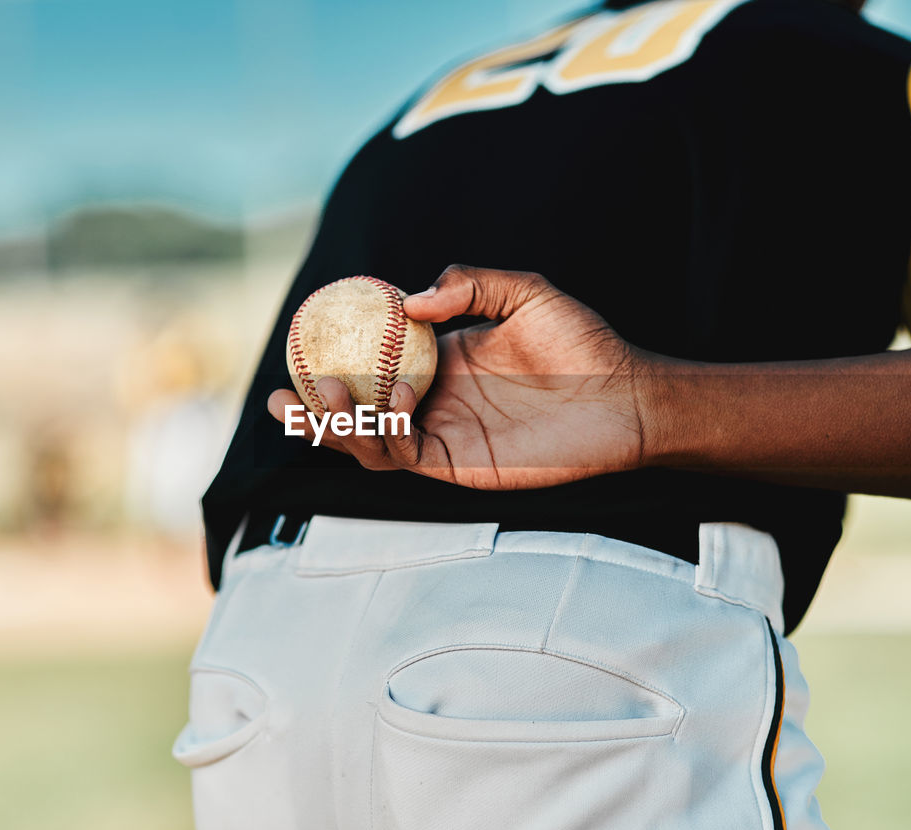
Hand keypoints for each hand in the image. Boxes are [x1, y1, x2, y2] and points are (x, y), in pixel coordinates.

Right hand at [267, 265, 664, 489]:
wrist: (627, 397)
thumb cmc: (584, 344)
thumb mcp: (524, 292)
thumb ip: (468, 282)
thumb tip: (409, 300)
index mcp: (440, 361)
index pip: (373, 362)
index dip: (333, 358)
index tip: (302, 342)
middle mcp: (433, 401)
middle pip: (358, 411)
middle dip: (313, 408)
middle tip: (283, 393)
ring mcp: (443, 435)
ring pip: (371, 441)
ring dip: (340, 424)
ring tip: (328, 394)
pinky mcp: (459, 466)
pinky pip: (406, 457)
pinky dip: (390, 432)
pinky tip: (399, 398)